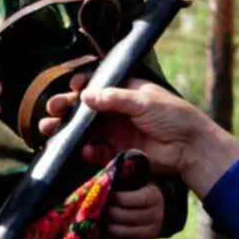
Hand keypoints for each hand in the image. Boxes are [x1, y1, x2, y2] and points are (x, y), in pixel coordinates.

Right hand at [41, 76, 238, 197]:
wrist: (189, 147)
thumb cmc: (172, 116)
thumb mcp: (144, 101)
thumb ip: (115, 99)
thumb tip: (85, 95)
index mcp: (124, 91)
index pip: (96, 85)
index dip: (80, 85)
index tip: (72, 86)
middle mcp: (115, 111)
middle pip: (83, 108)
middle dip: (65, 108)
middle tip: (52, 109)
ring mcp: (114, 132)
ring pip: (83, 131)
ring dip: (66, 130)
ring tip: (49, 129)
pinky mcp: (116, 153)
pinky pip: (95, 151)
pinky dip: (86, 151)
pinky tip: (83, 149)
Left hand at [104, 181, 164, 238]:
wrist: (152, 210)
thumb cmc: (136, 193)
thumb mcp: (134, 183)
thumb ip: (121, 182)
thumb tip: (103, 186)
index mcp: (154, 197)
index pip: (139, 199)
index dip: (120, 198)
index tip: (107, 196)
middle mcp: (156, 216)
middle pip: (131, 217)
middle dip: (111, 214)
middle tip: (98, 211)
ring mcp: (152, 232)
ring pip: (127, 233)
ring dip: (109, 228)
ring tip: (99, 222)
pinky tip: (105, 233)